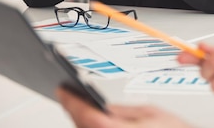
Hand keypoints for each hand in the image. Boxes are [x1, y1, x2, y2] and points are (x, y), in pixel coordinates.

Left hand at [56, 88, 190, 127]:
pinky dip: (89, 127)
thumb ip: (122, 110)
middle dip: (73, 109)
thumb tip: (102, 106)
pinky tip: (90, 121)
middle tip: (68, 94)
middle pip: (82, 126)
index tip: (64, 89)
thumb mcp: (150, 113)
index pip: (87, 114)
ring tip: (77, 106)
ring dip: (80, 120)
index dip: (72, 100)